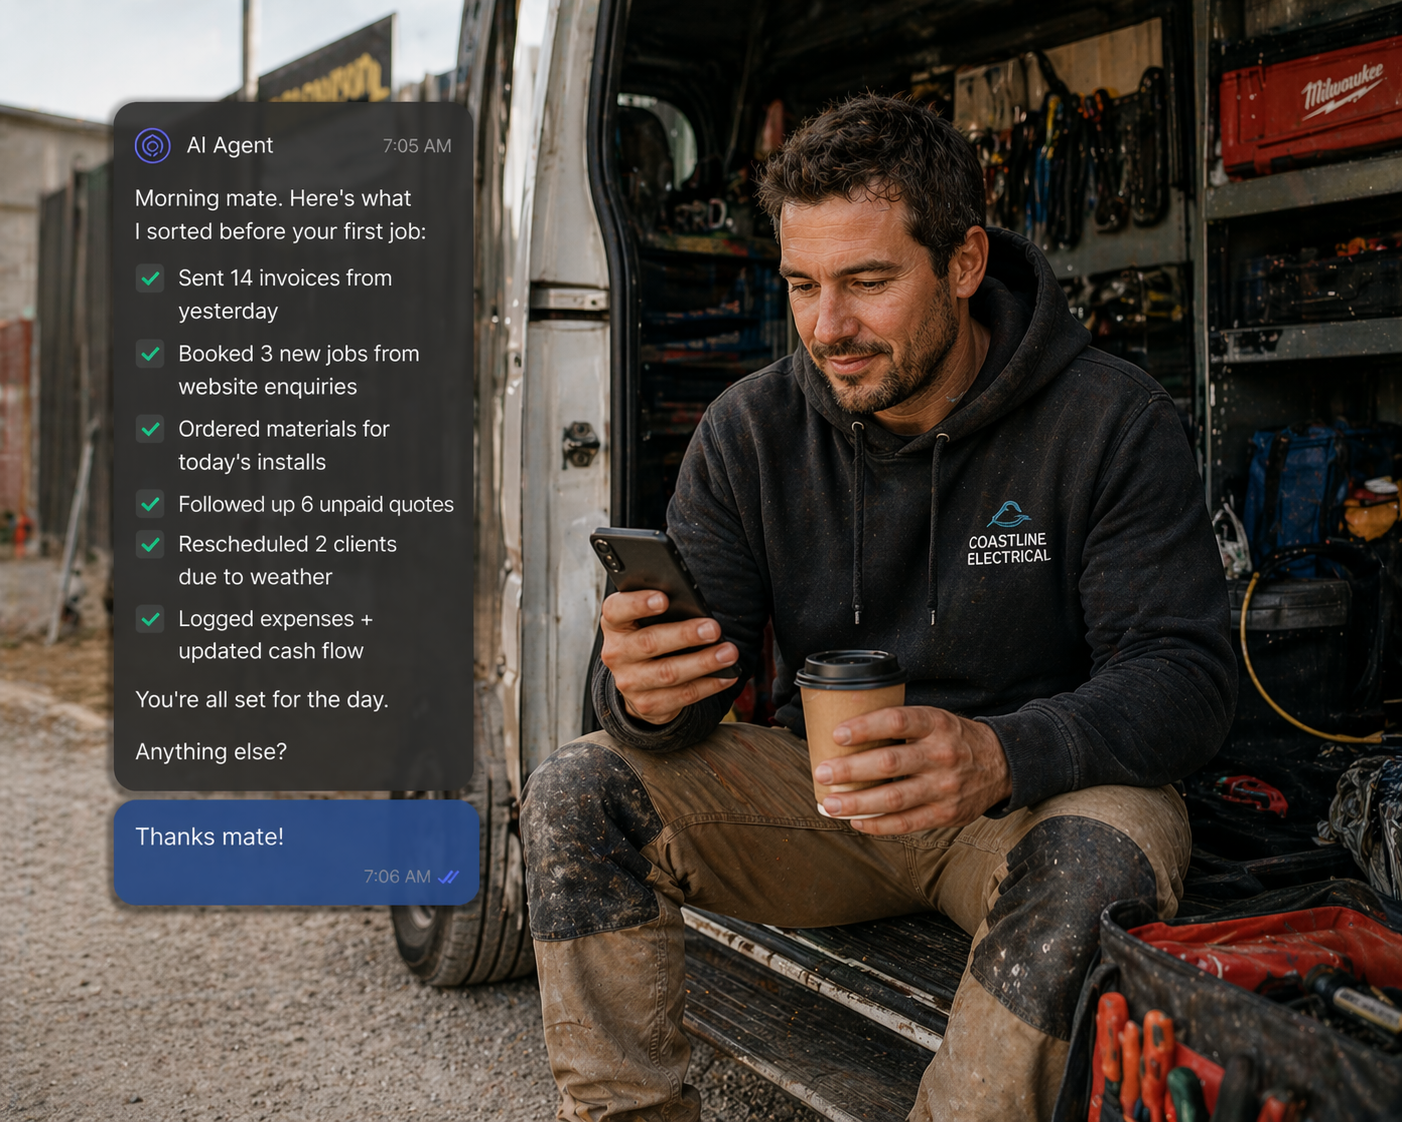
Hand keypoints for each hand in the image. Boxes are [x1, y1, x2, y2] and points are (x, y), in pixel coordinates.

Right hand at [599, 590, 738, 724]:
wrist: (639, 681)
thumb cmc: (652, 636)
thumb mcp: (648, 620)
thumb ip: (665, 610)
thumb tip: (699, 610)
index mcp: (615, 624)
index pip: (617, 609)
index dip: (638, 603)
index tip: (664, 599)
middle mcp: (616, 653)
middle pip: (649, 642)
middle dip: (685, 635)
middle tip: (714, 628)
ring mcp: (629, 682)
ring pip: (668, 673)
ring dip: (703, 662)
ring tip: (729, 653)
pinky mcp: (646, 704)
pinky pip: (681, 695)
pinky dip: (708, 685)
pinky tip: (726, 676)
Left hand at [813, 706, 1010, 832]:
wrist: (1002, 765)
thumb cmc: (954, 739)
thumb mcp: (935, 719)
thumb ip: (901, 725)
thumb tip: (847, 733)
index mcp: (936, 724)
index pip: (898, 721)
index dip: (866, 727)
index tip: (837, 734)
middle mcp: (942, 755)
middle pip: (890, 763)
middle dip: (851, 769)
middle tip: (821, 772)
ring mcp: (945, 787)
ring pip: (894, 798)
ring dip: (857, 802)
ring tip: (830, 803)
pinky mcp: (946, 814)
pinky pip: (907, 823)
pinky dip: (878, 824)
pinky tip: (856, 821)